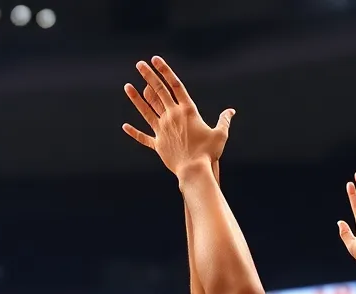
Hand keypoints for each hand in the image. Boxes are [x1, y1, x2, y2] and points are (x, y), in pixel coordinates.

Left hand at [123, 56, 233, 175]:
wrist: (195, 170)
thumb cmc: (209, 153)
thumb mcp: (220, 135)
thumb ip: (224, 121)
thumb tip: (231, 111)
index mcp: (187, 110)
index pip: (174, 85)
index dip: (165, 71)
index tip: (155, 60)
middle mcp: (172, 116)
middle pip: (158, 92)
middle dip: (148, 76)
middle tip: (139, 64)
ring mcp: (163, 130)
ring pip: (147, 110)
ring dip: (136, 98)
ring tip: (127, 86)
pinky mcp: (158, 144)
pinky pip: (143, 137)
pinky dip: (134, 133)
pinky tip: (124, 126)